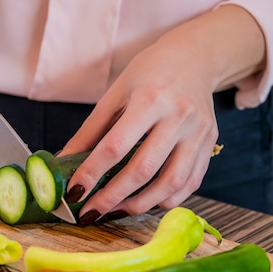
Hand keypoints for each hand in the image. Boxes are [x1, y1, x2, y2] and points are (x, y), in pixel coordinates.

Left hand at [60, 5, 265, 224]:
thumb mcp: (115, 93)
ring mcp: (198, 134)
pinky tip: (142, 203)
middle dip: (112, 197)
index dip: (92, 173)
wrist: (195, 58)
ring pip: (170, 183)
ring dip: (138, 205)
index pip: (116, 146)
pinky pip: (189, 184)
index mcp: (150, 98)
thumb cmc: (149, 74)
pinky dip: (164, 200)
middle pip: (143, 169)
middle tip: (89, 213)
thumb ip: (90, 130)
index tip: (73, 193)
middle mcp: (179, 117)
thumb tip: (64, 161)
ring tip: (113, 212)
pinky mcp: (209, 146)